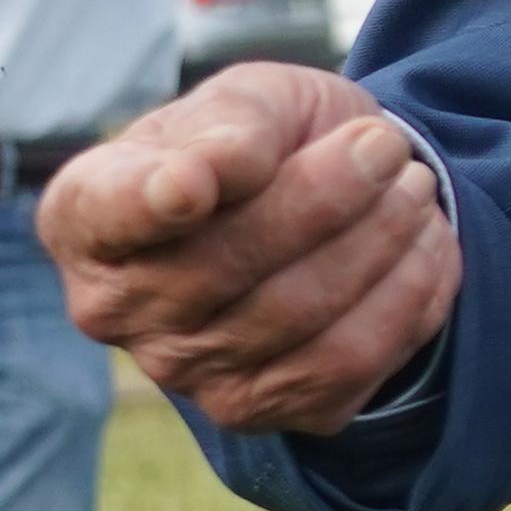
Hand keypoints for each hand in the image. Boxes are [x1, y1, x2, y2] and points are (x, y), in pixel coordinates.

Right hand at [40, 65, 463, 434]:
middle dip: (330, 198)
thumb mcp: (252, 99)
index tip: (193, 184)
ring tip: (415, 187)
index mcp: (86, 214)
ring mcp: (182, 371)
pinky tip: (424, 245)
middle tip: (388, 146)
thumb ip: (232, 123)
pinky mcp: (261, 410)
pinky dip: (407, 296)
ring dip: (382, 242)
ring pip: (299, 316)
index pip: (109, 213)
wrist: (331, 196)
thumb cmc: (267, 141)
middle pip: (227, 263)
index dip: (149, 204)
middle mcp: (114, 308)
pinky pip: (349, 364)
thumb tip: (217, 171)